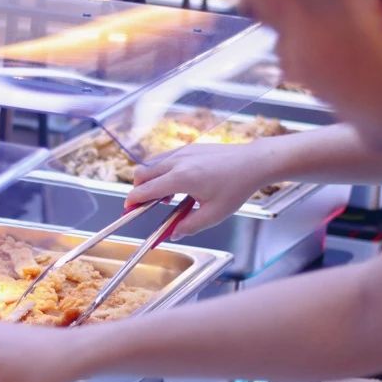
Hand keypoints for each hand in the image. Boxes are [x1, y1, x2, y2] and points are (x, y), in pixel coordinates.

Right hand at [127, 142, 269, 237]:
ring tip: (166, 197)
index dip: (133, 201)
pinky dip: (161, 171)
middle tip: (144, 206)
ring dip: (150, 180)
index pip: (146, 189)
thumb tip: (173, 233)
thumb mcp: (214, 214)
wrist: (253, 162)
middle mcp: (178, 161)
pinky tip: (176, 184)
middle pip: (142, 173)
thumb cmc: (237, 186)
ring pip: (151, 164)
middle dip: (138, 190)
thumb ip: (189, 226)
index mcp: (181, 178)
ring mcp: (182, 151)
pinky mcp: (188, 147)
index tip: (128, 209)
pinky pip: (164, 158)